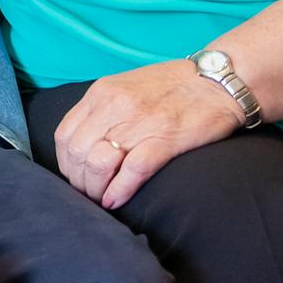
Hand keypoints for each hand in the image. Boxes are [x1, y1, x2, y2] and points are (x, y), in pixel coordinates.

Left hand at [52, 60, 245, 209]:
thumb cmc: (173, 86)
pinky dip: (119, 191)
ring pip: (98, 164)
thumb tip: (84, 143)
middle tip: (89, 193)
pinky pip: (131, 172)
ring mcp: (138, 123)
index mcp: (101, 93)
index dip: (66, 163)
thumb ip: (102, 109)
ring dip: (95, 189)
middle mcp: (114, 106)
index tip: (76, 175)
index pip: (64, 135)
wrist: (218, 81)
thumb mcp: (126, 86)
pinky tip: (116, 201)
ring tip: (102, 198)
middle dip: (79, 180)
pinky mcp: (164, 140)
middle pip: (77, 153)